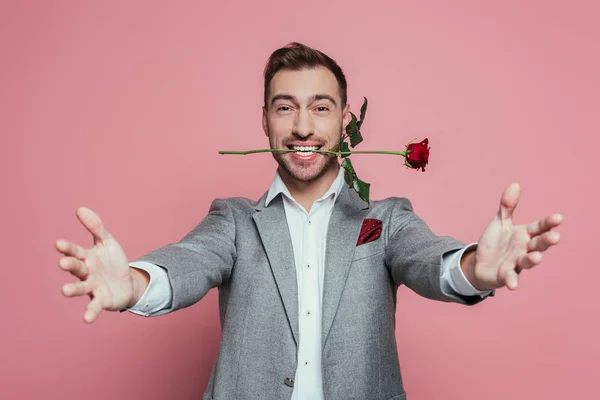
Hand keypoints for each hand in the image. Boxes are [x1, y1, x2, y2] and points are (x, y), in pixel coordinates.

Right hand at [55, 207, 147, 322]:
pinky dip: (90, 313)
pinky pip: (95, 306)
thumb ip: (96, 227)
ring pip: (81, 288)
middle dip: (70, 265)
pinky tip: (87, 319)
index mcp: (87, 258)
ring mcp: (93, 287)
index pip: (76, 251)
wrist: (128, 282)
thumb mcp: (107, 242)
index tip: (58, 243)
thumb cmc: (113, 261)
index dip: (68, 248)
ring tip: (65, 290)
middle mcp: (87, 273)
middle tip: (63, 262)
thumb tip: (80, 208)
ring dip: (73, 289)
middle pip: (77, 268)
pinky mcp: (102, 300)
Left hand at [465, 183, 562, 290]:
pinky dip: (512, 281)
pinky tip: (513, 285)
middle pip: (538, 244)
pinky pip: (510, 278)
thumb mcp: (500, 222)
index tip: (559, 217)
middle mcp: (524, 249)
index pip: (538, 227)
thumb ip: (507, 206)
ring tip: (537, 258)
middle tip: (555, 237)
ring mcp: (516, 263)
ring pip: (527, 261)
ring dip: (532, 260)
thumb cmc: (495, 243)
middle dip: (546, 241)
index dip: (548, 223)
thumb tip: (515, 184)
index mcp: (524, 235)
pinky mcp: (505, 275)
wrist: (480, 263)